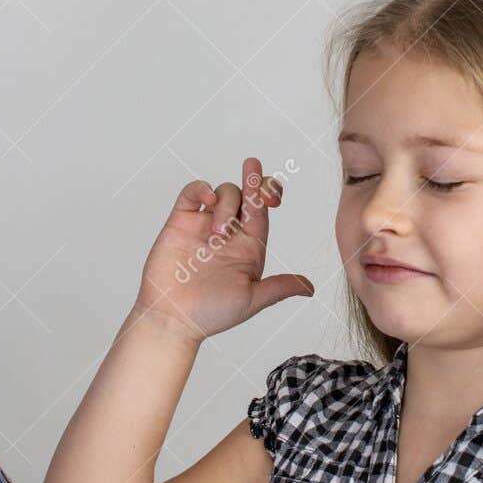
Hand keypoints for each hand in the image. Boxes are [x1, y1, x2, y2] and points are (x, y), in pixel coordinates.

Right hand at [134, 156, 314, 342]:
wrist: (172, 318)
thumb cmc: (211, 313)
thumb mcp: (252, 299)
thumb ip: (279, 287)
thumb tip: (310, 288)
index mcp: (248, 247)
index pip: (262, 212)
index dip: (269, 194)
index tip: (273, 193)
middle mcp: (228, 233)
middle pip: (245, 195)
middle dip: (253, 179)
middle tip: (253, 164)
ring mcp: (204, 225)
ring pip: (223, 193)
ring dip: (226, 206)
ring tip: (217, 235)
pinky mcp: (181, 222)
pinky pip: (192, 193)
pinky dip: (200, 189)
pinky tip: (206, 200)